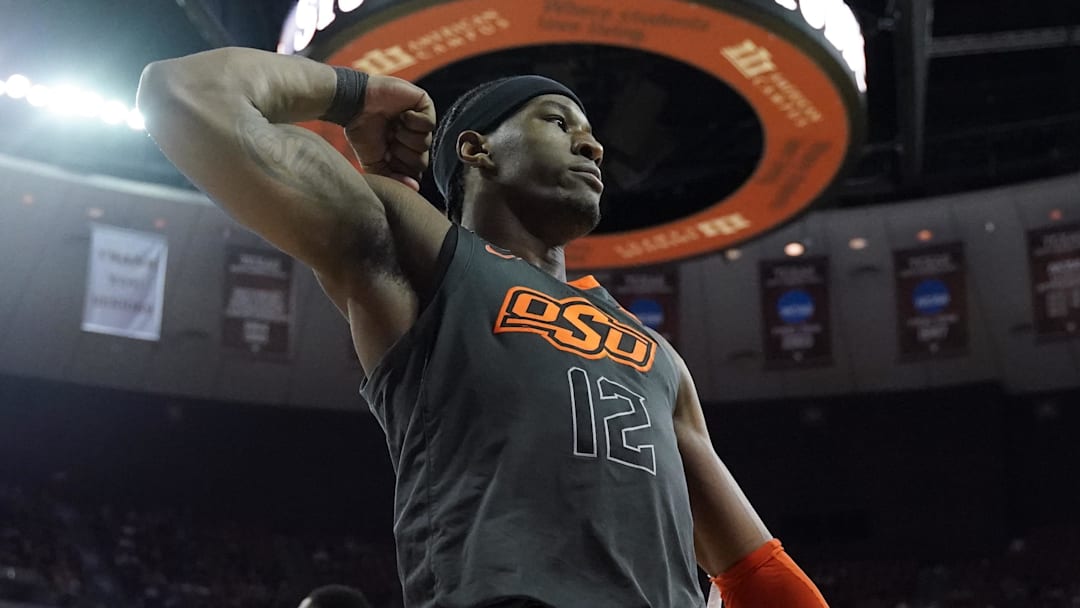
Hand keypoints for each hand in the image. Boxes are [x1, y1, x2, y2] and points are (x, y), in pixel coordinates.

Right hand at [344, 75, 434, 190]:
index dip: (400, 168)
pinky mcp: (424, 104)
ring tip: (393, 126)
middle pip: (422, 161)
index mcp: (404, 152)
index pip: (414, 172)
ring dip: (405, 137)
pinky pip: (429, 124)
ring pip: (426, 143)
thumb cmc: (362, 132)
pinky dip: (413, 122)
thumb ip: (392, 179)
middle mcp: (413, 138)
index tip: (386, 157)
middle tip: (389, 140)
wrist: (354, 104)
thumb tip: (415, 187)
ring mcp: (420, 121)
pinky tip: (401, 115)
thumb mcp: (373, 163)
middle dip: (402, 154)